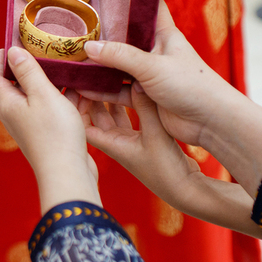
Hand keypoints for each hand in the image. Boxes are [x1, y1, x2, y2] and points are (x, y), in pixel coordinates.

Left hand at [0, 47, 99, 209]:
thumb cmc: (54, 134)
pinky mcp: (47, 134)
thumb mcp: (42, 94)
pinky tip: (78, 89)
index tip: (8, 44)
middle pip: (16, 86)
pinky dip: (61, 97)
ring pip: (37, 97)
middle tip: (41, 50)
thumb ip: (27, 72)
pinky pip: (51, 109)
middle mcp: (16, 115)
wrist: (68, 174)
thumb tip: (11, 52)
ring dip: (48, 82)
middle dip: (27, 68)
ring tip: (63, 65)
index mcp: (8, 104)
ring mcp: (31, 126)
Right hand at [80, 0, 237, 147]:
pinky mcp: (145, 95)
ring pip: (118, 66)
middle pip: (124, 39)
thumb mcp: (153, 66)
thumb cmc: (192, 85)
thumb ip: (120, 55)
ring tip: (73, 61)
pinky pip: (118, 90)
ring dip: (99, 67)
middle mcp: (155, 51)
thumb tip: (88, 46)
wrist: (212, 122)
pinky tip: (83, 88)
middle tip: (76, 28)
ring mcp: (149, 74)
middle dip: (102, 36)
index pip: (146, 6)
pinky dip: (103, 90)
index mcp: (164, 34)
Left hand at [80, 87, 261, 242]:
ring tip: (105, 74)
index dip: (75, 104)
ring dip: (107, 97)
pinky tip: (128, 87)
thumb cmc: (166, 168)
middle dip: (90, 95)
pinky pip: (125, 116)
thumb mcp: (156, 134)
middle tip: (90, 72)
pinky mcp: (140, 139)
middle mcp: (114, 142)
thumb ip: (145, 108)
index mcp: (110, 143)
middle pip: (93, 115)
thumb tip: (137, 81)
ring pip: (109, 115)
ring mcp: (127, 141)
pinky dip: (124, 103)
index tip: (75, 83)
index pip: (83, 122)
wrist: (186, 189)